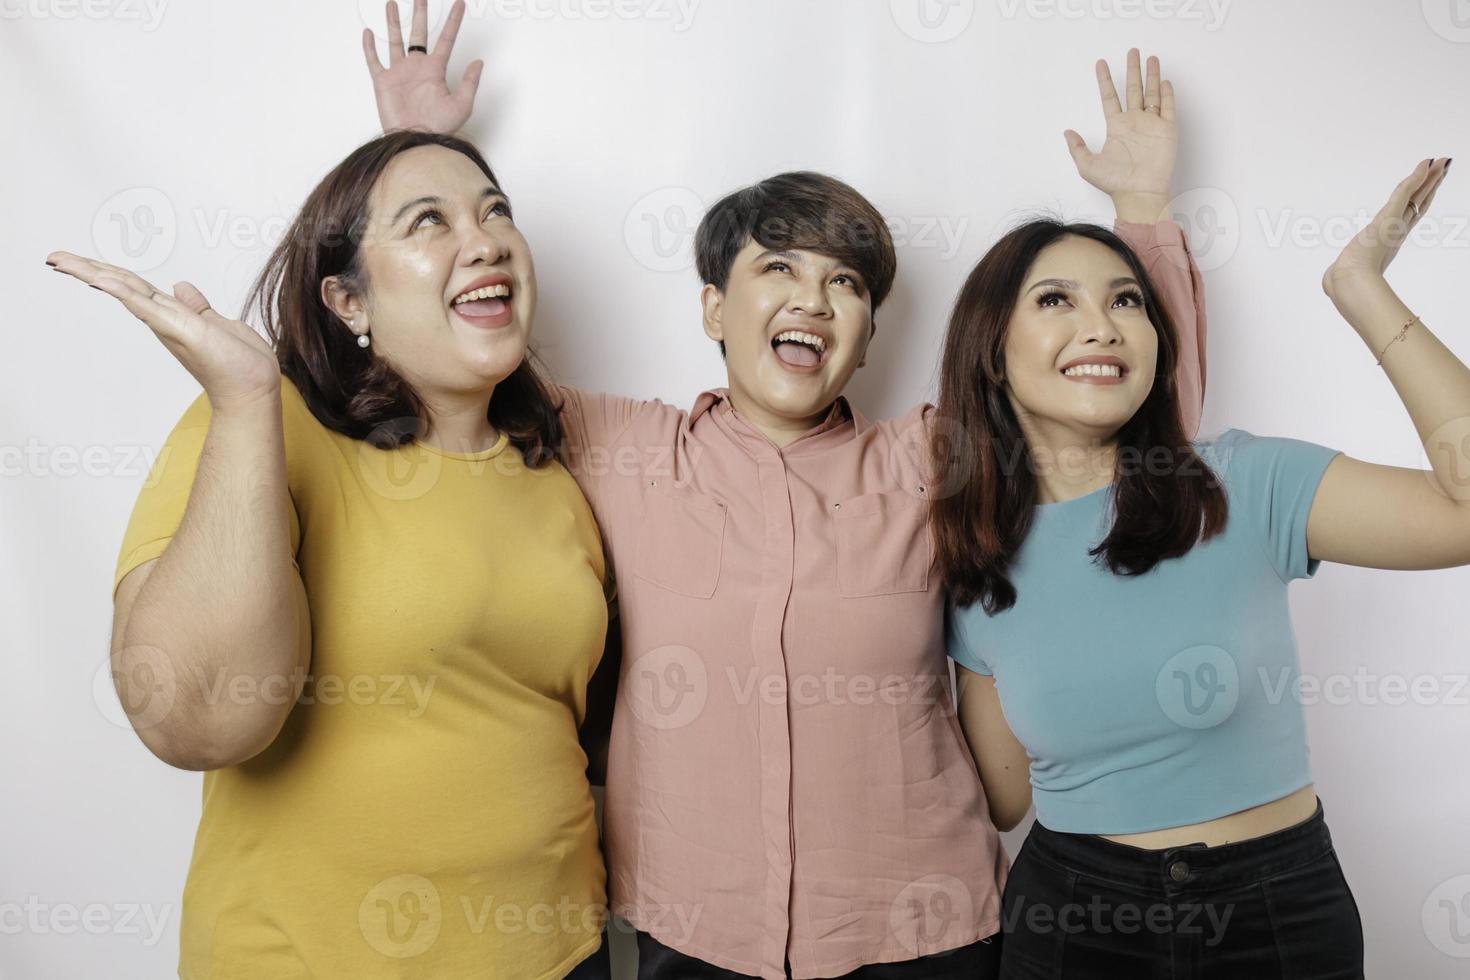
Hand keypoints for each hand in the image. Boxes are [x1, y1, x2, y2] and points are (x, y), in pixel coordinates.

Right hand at [46, 252, 280, 410]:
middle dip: (87, 270)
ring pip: (126, 292)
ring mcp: (169, 325)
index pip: (134, 285)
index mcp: (172, 314)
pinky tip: (103, 280)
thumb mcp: (218, 325)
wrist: (254, 390)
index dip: (106, 270)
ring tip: (63, 262)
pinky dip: (126, 293)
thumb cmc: (239, 364)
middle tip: (53, 257)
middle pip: (121, 286)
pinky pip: (148, 308)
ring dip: (95, 275)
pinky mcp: (181, 330)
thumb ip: (197, 307)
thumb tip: (180, 286)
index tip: (76, 260)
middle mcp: (164, 320)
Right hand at [364, 0, 481, 134]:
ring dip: (393, 23)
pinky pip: (374, 61)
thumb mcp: (462, 105)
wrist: (416, 141)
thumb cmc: (440, 128)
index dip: (453, 21)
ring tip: (393, 4)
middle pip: (418, 33)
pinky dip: (369, 48)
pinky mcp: (383, 82)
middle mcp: (417, 67)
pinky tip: (368, 33)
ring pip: (395, 41)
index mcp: (436, 70)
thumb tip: (479, 61)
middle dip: (420, 13)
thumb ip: (470, 83)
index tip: (460, 3)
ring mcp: (400, 73)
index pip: (446, 39)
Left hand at [1065, 49, 1176, 222]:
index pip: (1110, 97)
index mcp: (1117, 127)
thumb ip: (1078, 148)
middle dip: (1133, 70)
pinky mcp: (1167, 130)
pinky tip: (1164, 81)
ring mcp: (1151, 125)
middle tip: (1132, 51)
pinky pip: (1167, 108)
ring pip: (1152, 94)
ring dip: (1151, 75)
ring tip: (1151, 58)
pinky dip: (1166, 94)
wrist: (1139, 194)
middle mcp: (1134, 123)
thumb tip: (1067, 132)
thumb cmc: (1115, 183)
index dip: (1105, 80)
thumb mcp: (1087, 166)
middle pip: (1133, 89)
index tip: (1100, 63)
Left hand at [1322, 157, 1451, 310]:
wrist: (1353, 283)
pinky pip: (1404, 193)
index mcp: (1389, 243)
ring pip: (1417, 196)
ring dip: (1430, 177)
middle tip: (1444, 168)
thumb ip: (1339, 274)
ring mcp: (1395, 225)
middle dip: (1431, 186)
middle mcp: (1397, 232)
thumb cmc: (1350, 281)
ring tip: (1443, 162)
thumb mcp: (1347, 272)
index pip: (1409, 216)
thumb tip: (1328, 281)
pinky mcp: (1389, 217)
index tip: (1428, 190)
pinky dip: (1415, 178)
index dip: (1420, 203)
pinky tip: (1425, 164)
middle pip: (1419, 203)